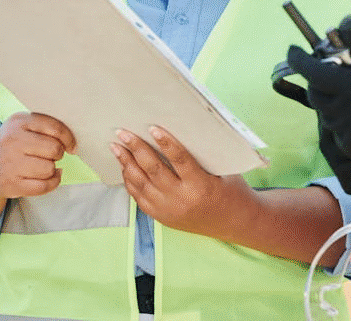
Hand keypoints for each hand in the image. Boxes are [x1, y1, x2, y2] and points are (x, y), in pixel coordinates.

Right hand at [0, 112, 75, 197]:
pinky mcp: (11, 185)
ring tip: (45, 165)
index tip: (71, 146)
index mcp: (18, 122)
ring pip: (49, 168)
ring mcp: (9, 164)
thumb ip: (47, 125)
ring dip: (53, 168)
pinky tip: (50, 177)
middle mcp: (11, 141)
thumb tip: (73, 141)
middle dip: (58, 153)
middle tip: (52, 154)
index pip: (55, 128)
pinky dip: (53, 182)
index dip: (69, 138)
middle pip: (54, 149)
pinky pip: (44, 186)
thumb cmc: (15, 144)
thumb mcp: (25, 125)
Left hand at [111, 126, 255, 238]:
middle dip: (137, 149)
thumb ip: (203, 155)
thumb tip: (181, 129)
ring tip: (117, 147)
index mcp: (201, 186)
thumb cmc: (231, 188)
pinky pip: (140, 197)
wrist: (233, 222)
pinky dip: (130, 180)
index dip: (166, 143)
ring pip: (142, 184)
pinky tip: (125, 167)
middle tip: (123, 133)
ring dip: (127, 164)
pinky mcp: (161, 217)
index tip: (152, 128)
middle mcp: (181, 200)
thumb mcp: (223, 169)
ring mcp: (169, 211)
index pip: (180, 160)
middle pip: (154, 170)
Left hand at [287, 16, 350, 185]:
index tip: (292, 49)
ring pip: (325, 111)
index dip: (298, 58)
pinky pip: (337, 129)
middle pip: (315, 91)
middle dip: (318, 77)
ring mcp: (345, 134)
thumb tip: (343, 23)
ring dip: (332, 98)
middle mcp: (341, 114)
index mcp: (350, 89)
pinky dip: (343, 118)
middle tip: (335, 69)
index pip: (310, 71)